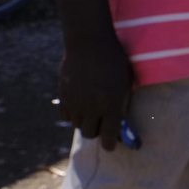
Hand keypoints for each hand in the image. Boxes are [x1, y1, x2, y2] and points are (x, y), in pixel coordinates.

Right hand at [58, 36, 132, 150]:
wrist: (90, 42)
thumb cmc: (114, 60)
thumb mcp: (125, 82)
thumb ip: (121, 102)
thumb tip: (119, 121)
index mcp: (111, 105)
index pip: (109, 136)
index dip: (110, 144)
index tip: (111, 145)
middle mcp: (92, 108)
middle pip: (91, 133)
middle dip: (97, 132)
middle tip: (102, 125)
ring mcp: (76, 103)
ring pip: (78, 125)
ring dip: (85, 122)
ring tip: (92, 112)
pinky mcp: (64, 96)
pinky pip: (66, 116)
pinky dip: (73, 115)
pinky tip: (79, 106)